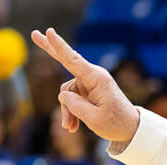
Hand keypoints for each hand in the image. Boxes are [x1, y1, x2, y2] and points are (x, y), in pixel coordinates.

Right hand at [30, 28, 139, 142]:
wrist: (132, 130)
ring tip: (70, 128)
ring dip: (67, 111)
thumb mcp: (93, 119)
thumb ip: (74, 105)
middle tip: (34, 34)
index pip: (73, 60)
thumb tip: (63, 95)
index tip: (49, 32)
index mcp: (97, 79)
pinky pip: (72, 99)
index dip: (59, 46)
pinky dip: (71, 112)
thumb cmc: (116, 123)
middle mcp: (93, 77)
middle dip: (50, 49)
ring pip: (67, 93)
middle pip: (67, 61)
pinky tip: (73, 127)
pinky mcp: (88, 91)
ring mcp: (90, 84)